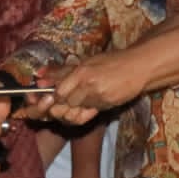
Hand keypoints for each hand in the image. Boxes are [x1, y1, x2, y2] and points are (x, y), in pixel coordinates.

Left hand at [28, 54, 148, 124]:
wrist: (139, 67)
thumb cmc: (111, 62)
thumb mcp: (85, 61)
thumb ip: (61, 71)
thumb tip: (39, 76)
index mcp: (81, 72)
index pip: (58, 92)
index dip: (49, 98)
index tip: (43, 98)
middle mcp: (88, 86)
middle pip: (63, 105)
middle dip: (55, 107)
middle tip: (52, 104)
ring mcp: (98, 98)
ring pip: (73, 112)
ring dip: (67, 110)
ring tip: (71, 102)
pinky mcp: (105, 106)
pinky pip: (85, 115)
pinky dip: (78, 114)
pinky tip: (81, 107)